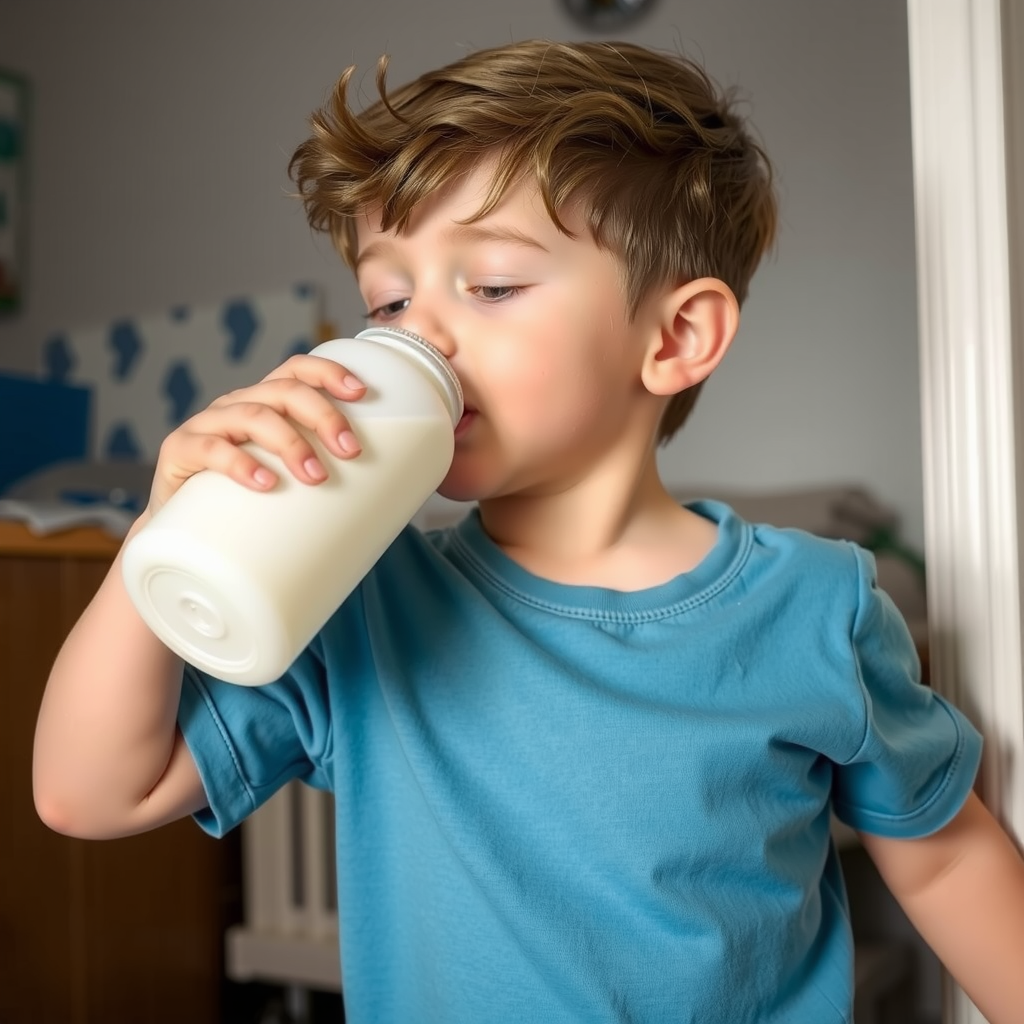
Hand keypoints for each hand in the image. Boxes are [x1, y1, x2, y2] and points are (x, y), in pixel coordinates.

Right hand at [146, 354, 366, 515]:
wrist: (185, 534)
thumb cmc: (248, 504)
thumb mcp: (287, 480)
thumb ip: (325, 478)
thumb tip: (389, 503)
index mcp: (265, 403)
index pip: (297, 371)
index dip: (329, 372)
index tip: (361, 393)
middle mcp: (237, 405)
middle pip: (284, 392)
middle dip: (323, 415)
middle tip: (351, 450)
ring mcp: (207, 426)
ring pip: (253, 416)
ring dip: (290, 443)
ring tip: (316, 476)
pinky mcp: (180, 452)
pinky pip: (210, 449)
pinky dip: (240, 464)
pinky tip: (264, 482)